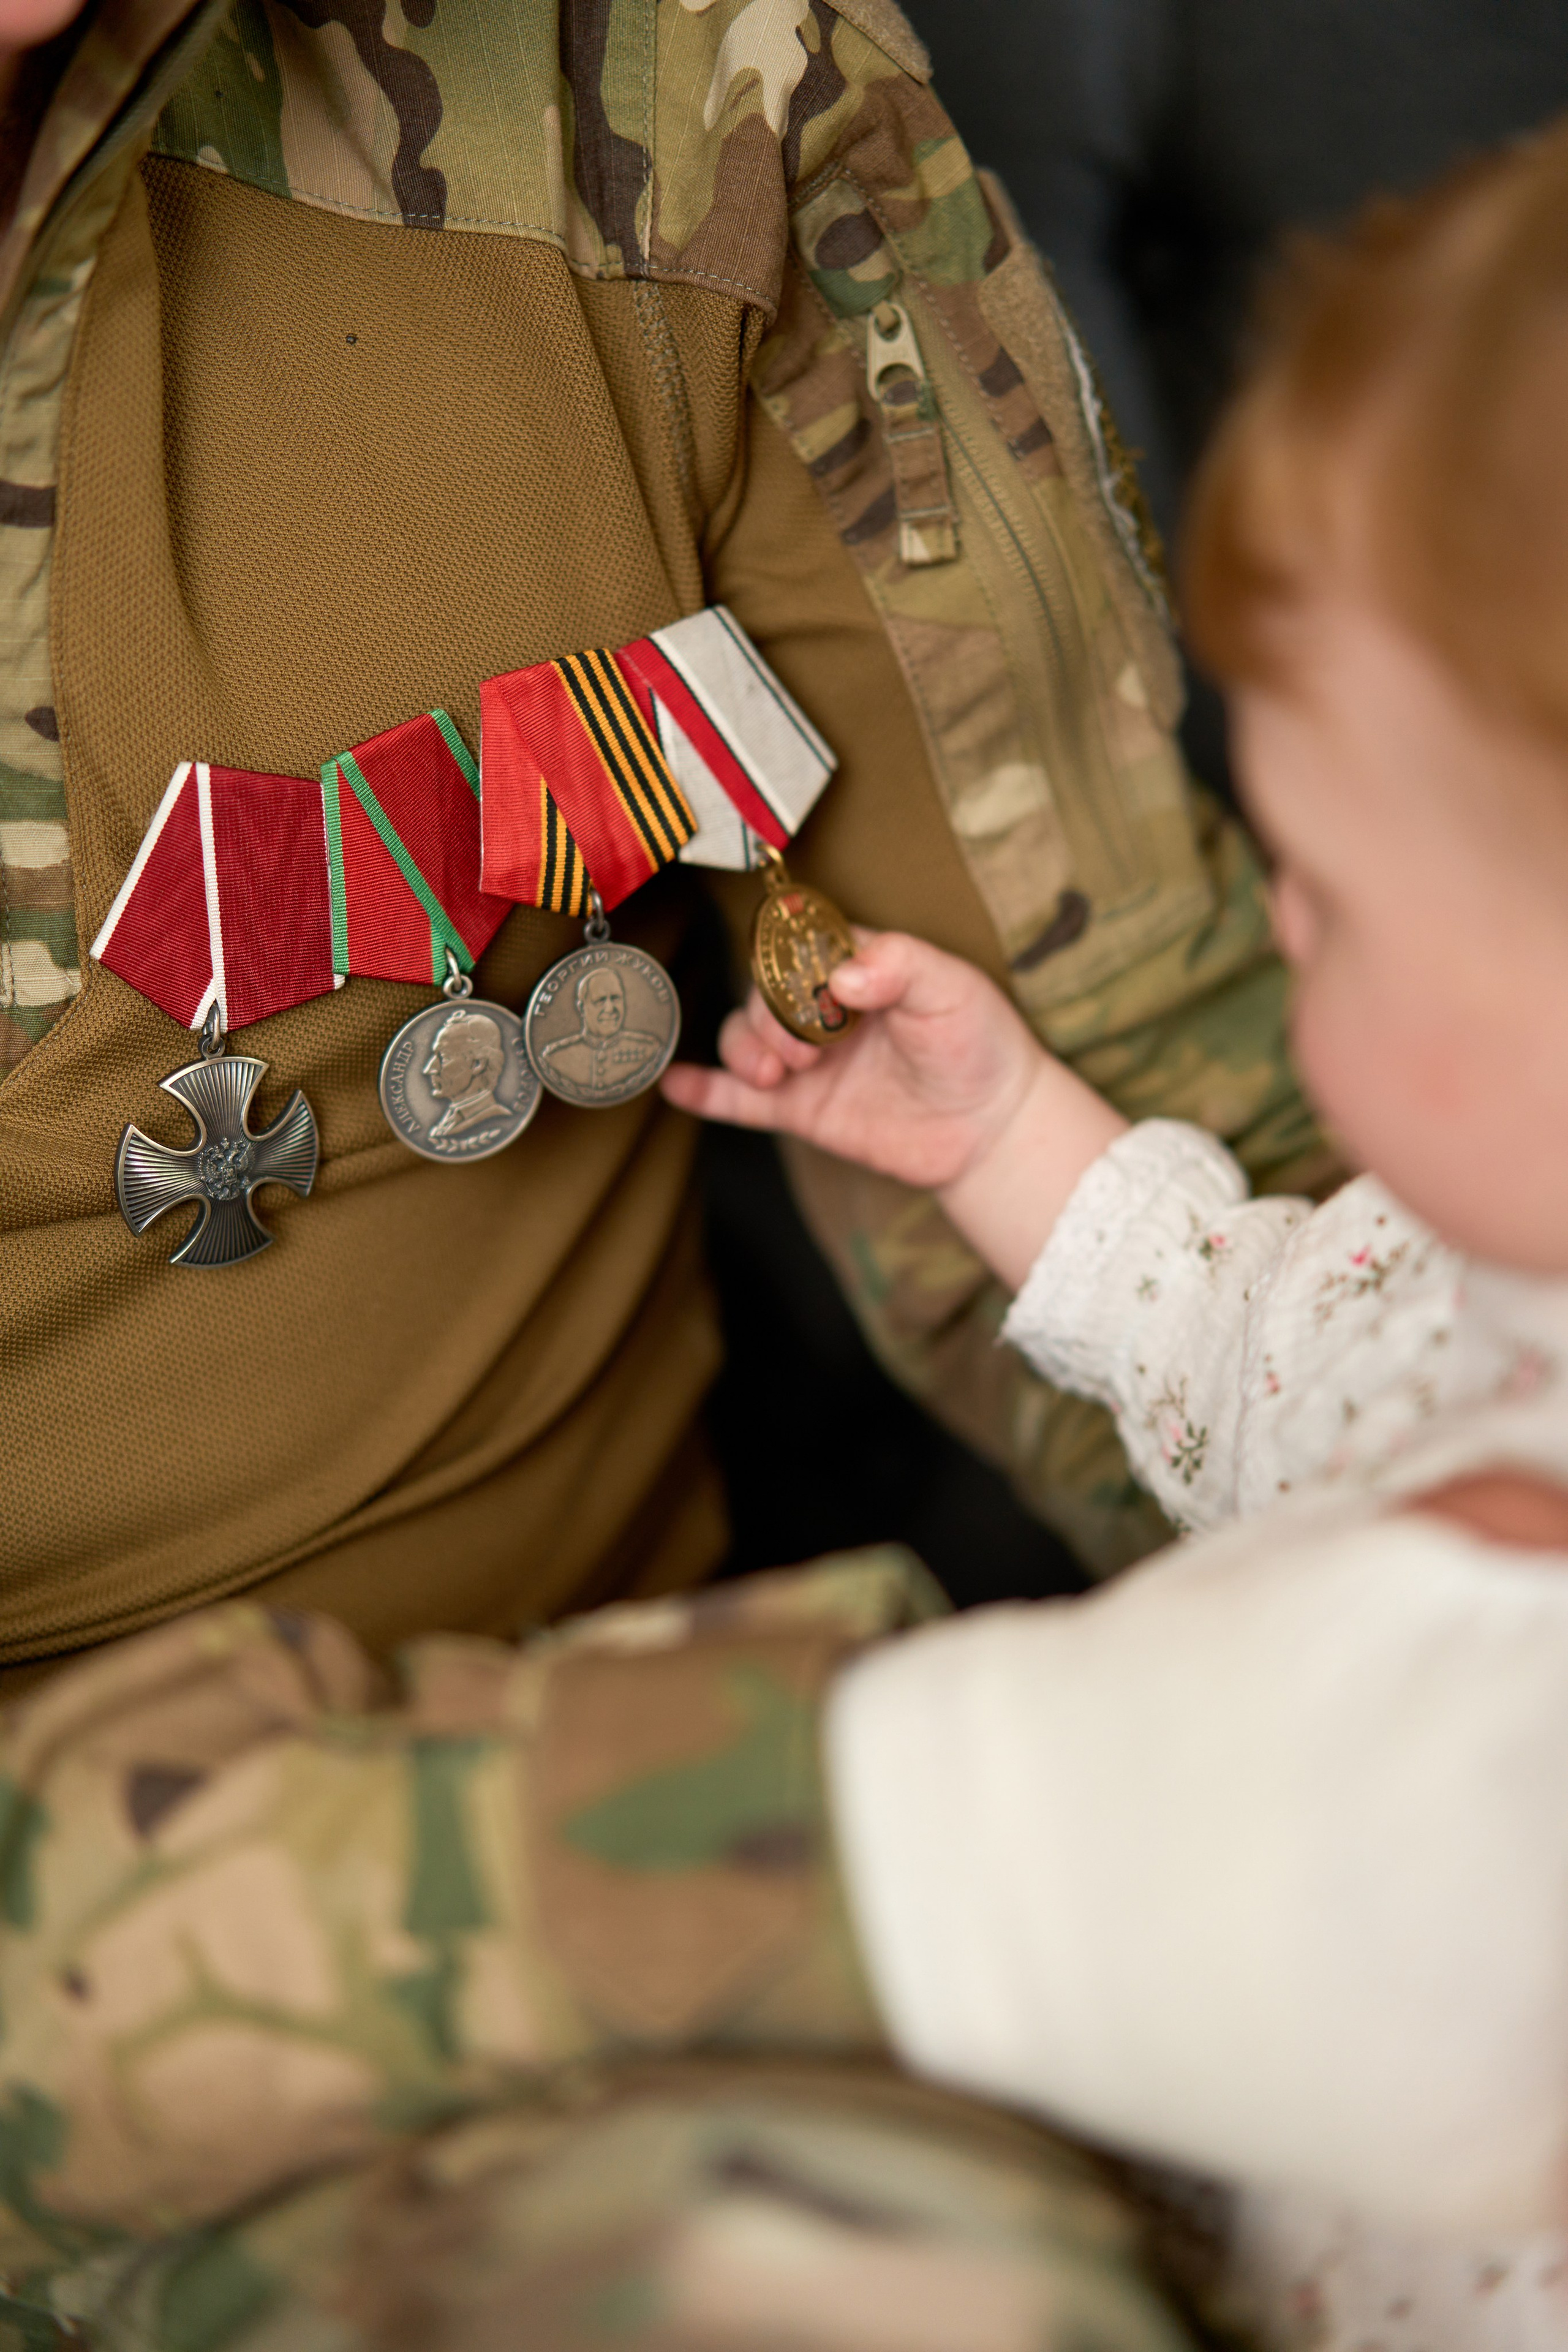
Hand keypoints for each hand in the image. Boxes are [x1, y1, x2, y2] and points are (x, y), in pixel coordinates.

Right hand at [661, 931, 1126, 1289]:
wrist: (993, 1128)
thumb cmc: (980, 1043)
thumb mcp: (952, 988)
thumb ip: (900, 966)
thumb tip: (842, 975)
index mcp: (855, 965)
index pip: (797, 945)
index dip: (789, 962)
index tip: (804, 985)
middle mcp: (821, 1008)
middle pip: (760, 993)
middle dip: (767, 1016)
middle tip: (802, 1047)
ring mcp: (807, 1060)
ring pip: (744, 1042)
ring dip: (743, 1051)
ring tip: (774, 1073)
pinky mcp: (801, 1109)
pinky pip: (738, 1099)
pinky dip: (704, 1090)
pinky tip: (676, 1084)